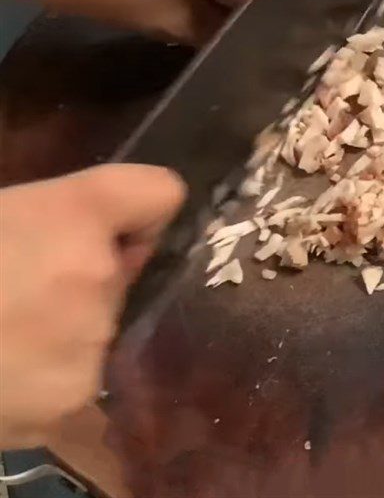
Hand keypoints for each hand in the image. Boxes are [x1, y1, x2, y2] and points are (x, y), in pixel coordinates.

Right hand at [0, 164, 184, 447]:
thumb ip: (54, 216)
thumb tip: (102, 236)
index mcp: (76, 212)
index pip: (160, 193)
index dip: (140, 211)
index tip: (116, 229)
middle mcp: (100, 273)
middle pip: (122, 269)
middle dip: (86, 276)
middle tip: (19, 289)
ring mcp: (91, 340)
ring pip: (100, 324)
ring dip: (66, 327)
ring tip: (3, 335)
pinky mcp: (72, 397)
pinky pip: (77, 373)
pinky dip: (48, 375)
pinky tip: (3, 370)